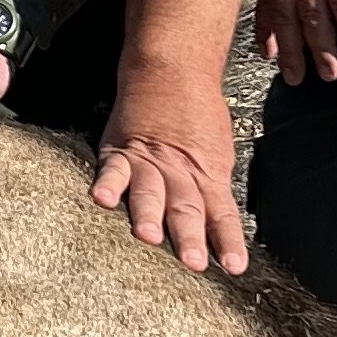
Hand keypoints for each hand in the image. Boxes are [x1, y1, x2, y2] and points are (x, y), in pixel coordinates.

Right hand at [92, 77, 248, 273]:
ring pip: (149, 193)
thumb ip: (213, 193)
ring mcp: (148, 164)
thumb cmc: (197, 113)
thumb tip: (222, 234)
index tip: (234, 266)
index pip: (221, 215)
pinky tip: (102, 200)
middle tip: (192, 261)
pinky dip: (108, 185)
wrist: (173, 70)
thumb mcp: (217, 155)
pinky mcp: (121, 152)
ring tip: (148, 235)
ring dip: (148, 215)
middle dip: (189, 237)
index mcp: (206, 177)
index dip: (228, 242)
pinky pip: (113, 171)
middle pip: (185, 209)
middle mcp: (178, 174)